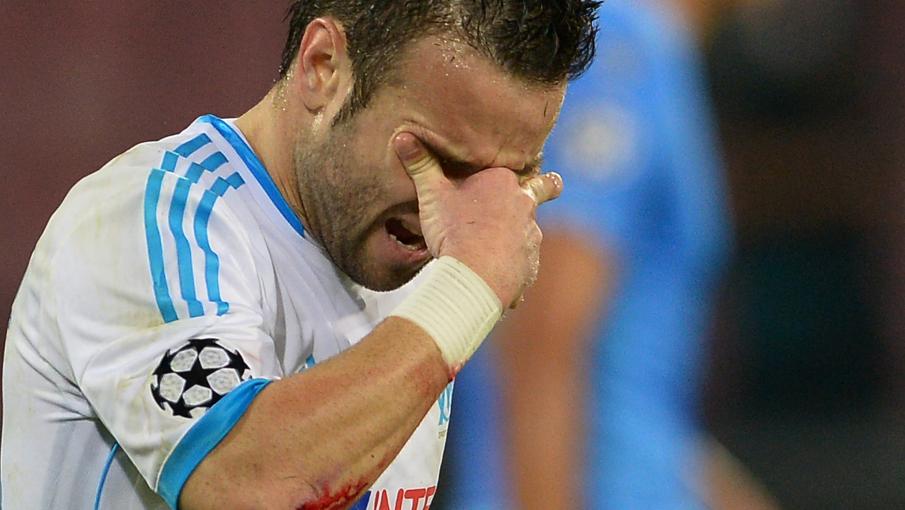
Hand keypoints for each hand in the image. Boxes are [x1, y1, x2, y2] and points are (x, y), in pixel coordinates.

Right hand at [393, 132, 561, 307]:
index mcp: (504, 182)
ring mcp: (531, 238)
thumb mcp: (432, 194)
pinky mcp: (530, 268)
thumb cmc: (453, 230)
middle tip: (553, 185)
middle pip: (545, 189)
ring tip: (494, 246)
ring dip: (517, 235)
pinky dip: (511, 267)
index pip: (522, 165)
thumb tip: (401, 137)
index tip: (516, 168)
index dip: (518, 168)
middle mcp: (525, 207)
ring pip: (530, 230)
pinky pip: (522, 264)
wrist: (474, 275)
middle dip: (549, 186)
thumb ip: (420, 165)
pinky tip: (493, 273)